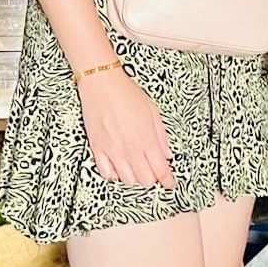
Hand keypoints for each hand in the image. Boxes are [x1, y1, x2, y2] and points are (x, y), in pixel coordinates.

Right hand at [78, 67, 175, 188]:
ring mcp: (113, 151)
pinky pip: (106, 173)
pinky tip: (118, 166)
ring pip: (126, 180)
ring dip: (134, 177)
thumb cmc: (126, 93)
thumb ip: (161, 136)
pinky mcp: (97, 149)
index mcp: (147, 140)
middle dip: (152, 179)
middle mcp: (130, 150)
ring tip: (136, 167)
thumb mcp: (153, 111)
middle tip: (153, 172)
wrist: (101, 83)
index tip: (170, 183)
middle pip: (145, 180)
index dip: (168, 181)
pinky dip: (114, 174)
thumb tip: (167, 153)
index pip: (161, 171)